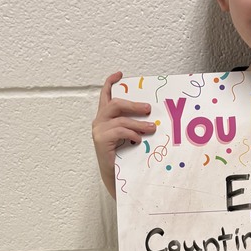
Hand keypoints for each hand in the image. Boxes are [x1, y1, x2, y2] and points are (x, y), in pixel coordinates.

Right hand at [92, 71, 156, 197]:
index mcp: (104, 118)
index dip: (110, 83)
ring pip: (120, 119)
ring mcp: (98, 131)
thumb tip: (152, 117)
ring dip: (138, 123)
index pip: (105, 96)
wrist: (115, 176)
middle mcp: (99, 122)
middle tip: (148, 108)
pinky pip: (120, 131)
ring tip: (151, 128)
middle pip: (115, 104)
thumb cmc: (124, 156)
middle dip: (133, 104)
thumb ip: (133, 125)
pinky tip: (138, 140)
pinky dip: (132, 134)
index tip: (120, 74)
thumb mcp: (129, 136)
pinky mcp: (101, 140)